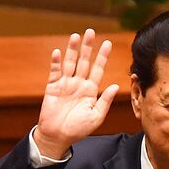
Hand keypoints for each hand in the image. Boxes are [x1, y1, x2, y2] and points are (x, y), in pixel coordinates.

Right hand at [35, 28, 118, 157]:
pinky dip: (56, 62)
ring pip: (70, 63)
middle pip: (84, 61)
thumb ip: (105, 101)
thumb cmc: (78, 129)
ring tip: (76, 36)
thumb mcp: (95, 117)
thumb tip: (116, 86)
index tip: (108, 43)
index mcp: (90, 90)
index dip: (102, 56)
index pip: (98, 69)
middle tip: (91, 32)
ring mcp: (65, 84)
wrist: (58, 137)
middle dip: (87, 47)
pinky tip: (59, 52)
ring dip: (72, 49)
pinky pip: (55, 72)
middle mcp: (78, 84)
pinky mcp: (52, 87)